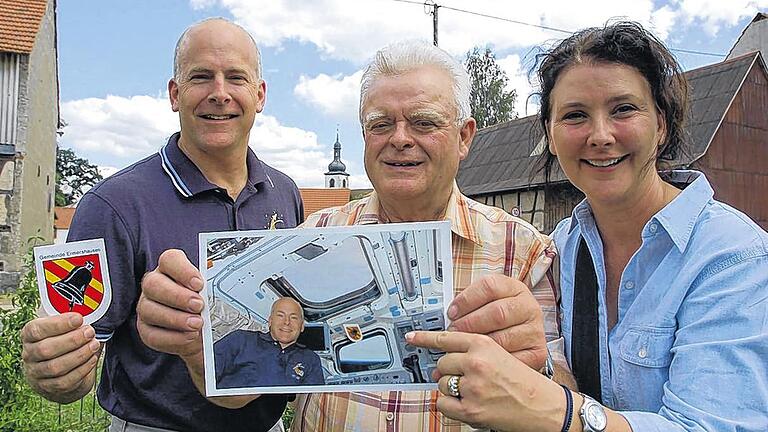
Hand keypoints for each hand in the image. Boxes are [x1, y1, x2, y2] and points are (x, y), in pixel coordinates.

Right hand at [21, 313, 101, 402]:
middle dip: (72, 340)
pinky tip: (92, 358)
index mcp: (29, 336)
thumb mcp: (63, 329)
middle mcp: (29, 355)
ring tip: (94, 344)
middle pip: (46, 349)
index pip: (36, 330)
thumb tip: (92, 309)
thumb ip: (71, 321)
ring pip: (56, 367)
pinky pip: (65, 381)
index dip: (58, 324)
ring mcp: (36, 374)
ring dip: (79, 354)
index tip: (79, 319)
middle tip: (90, 332)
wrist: (59, 372)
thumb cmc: (63, 342)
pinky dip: (82, 369)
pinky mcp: (48, 388)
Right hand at [137, 249, 204, 360]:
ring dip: (176, 318)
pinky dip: (173, 337)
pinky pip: (152, 335)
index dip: (183, 270)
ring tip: (196, 324)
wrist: (200, 332)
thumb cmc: (202, 306)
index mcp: (170, 269)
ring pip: (150, 310)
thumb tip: (207, 292)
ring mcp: (146, 307)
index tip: (199, 284)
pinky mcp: (145, 330)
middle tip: (198, 305)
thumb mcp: (208, 293)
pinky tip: (189, 336)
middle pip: (153, 284)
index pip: (169, 260)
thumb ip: (206, 289)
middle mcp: (154, 285)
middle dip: (178, 296)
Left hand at [406, 331, 563, 431]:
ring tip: (474, 391)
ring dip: (452, 388)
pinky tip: (468, 404)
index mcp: (484, 345)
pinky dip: (451, 406)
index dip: (425, 338)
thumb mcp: (501, 354)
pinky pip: (443, 404)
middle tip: (468, 377)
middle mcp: (476, 363)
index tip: (412, 337)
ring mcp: (472, 387)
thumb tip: (444, 359)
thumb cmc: (524, 382)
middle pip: (442, 363)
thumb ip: (474, 352)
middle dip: (450, 371)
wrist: (543, 406)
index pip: (446, 337)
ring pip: (442, 384)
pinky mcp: (470, 410)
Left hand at [448, 274, 546, 368]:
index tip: (451, 312)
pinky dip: (492, 362)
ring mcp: (535, 330)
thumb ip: (471, 305)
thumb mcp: (489, 302)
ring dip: (478, 345)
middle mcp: (529, 307)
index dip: (466, 299)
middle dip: (469, 324)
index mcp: (515, 289)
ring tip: (462, 347)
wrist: (525, 339)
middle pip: (497, 313)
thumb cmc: (502, 319)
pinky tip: (481, 360)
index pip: (489, 287)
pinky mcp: (538, 352)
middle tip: (453, 332)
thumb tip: (449, 316)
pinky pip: (511, 359)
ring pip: (502, 338)